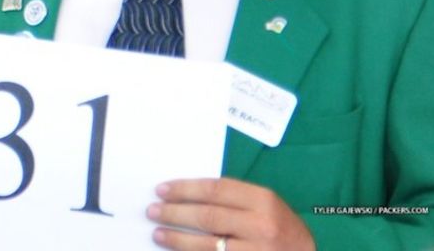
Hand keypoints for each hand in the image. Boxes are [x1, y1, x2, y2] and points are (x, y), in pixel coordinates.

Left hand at [148, 178, 314, 250]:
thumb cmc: (280, 228)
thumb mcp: (265, 205)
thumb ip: (234, 198)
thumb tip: (187, 194)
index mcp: (264, 200)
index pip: (215, 190)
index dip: (184, 189)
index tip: (162, 190)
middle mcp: (261, 226)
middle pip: (207, 216)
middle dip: (175, 213)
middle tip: (152, 211)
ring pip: (207, 244)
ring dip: (177, 239)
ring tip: (158, 233)